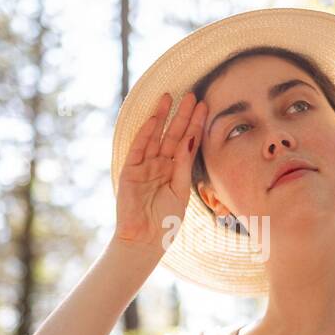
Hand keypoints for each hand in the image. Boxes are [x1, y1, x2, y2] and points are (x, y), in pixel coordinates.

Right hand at [113, 91, 206, 251]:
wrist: (145, 240)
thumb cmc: (166, 221)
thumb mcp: (181, 190)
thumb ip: (185, 165)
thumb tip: (191, 139)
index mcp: (175, 170)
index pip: (187, 142)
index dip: (195, 124)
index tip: (205, 106)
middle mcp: (160, 164)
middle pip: (172, 134)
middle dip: (182, 115)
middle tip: (192, 94)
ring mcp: (144, 166)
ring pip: (156, 136)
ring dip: (162, 117)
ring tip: (170, 97)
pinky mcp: (129, 171)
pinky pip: (138, 148)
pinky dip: (145, 133)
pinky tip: (153, 119)